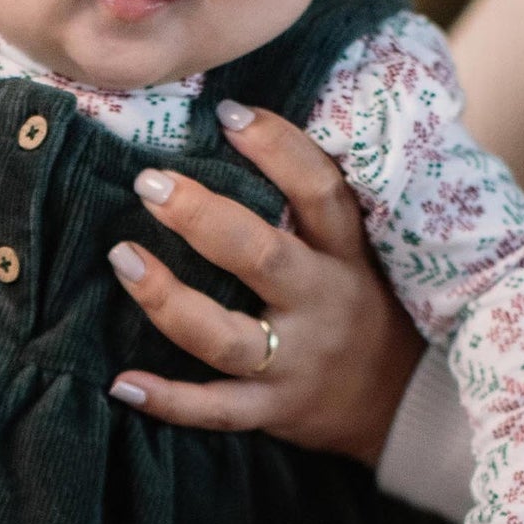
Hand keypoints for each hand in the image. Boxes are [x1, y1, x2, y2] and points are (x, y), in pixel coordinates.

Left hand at [107, 100, 423, 465]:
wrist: (402, 407)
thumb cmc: (360, 310)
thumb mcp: (356, 255)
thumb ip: (307, 210)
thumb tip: (232, 130)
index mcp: (345, 257)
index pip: (321, 192)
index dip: (279, 148)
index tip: (227, 113)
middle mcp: (321, 305)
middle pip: (263, 258)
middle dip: (204, 219)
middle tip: (151, 183)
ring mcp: (294, 363)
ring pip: (228, 337)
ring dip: (169, 300)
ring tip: (121, 258)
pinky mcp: (271, 411)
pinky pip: (215, 409)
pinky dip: (169, 400)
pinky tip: (120, 382)